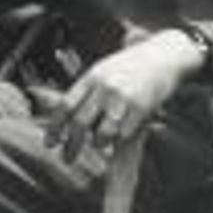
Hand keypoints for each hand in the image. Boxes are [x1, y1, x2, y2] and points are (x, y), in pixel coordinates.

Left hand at [45, 30, 205, 164]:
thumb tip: (65, 115)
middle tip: (67, 157)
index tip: (50, 143)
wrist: (163, 55)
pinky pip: (125, 132)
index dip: (55, 126)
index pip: (66, 105)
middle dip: (72, 144)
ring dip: (99, 143)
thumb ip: (85, 91)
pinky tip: (120, 136)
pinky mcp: (142, 107)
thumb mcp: (101, 71)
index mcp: (90, 77)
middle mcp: (104, 87)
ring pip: (103, 132)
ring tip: (99, 144)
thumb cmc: (129, 66)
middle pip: (81, 122)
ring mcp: (123, 97)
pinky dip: (120, 138)